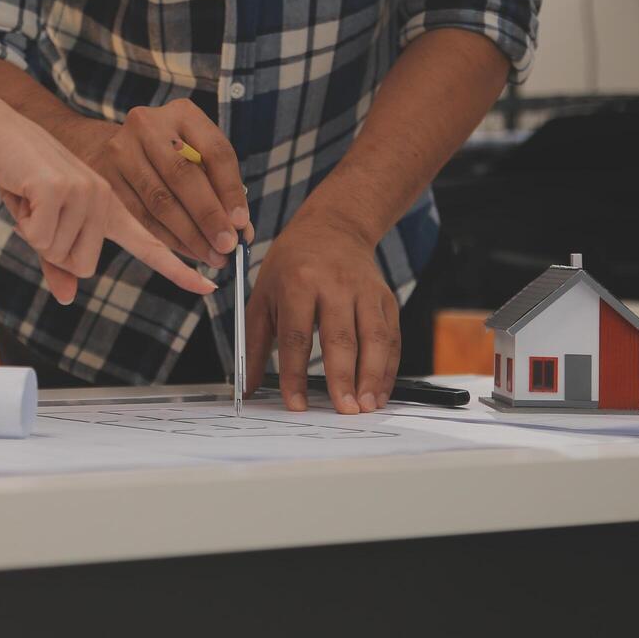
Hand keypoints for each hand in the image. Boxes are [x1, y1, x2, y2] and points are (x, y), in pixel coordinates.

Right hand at [0, 86, 215, 303]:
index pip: (150, 242)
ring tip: (29, 200)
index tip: (208, 285)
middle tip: (38, 214)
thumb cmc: (21, 179)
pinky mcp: (59, 188)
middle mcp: (104, 198)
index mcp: (108, 206)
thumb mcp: (42, 224)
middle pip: (85, 265)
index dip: (177, 268)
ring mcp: (85, 190)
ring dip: (36, 234)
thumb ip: (58, 262)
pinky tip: (22, 194)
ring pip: (62, 254)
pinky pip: (39, 238)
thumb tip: (68, 297)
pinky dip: (23, 223)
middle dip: (53, 250)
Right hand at [66, 100, 251, 267]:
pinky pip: (142, 214)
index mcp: (182, 113)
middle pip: (184, 175)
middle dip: (209, 216)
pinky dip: (168, 237)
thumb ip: (219, 185)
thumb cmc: (167, 154)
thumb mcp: (196, 152)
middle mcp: (149, 125)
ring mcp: (122, 149)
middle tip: (227, 246)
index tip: (241, 223)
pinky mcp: (105, 175)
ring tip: (212, 256)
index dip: (230, 190)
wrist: (104, 145)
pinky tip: (188, 251)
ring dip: (190, 234)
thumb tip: (242, 231)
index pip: (214, 151)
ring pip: (160, 200)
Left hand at [244, 207, 399, 414]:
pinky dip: (388, 367)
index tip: (296, 405)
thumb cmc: (291, 266)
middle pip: (340, 337)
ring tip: (366, 407)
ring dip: (373, 376)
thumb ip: (255, 343)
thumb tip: (247, 386)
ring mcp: (365, 291)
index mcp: (298, 283)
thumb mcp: (262, 295)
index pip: (296, 335)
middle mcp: (335, 285)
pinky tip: (380, 391)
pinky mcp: (385, 297)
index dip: (295, 374)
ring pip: (374, 337)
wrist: (333, 227)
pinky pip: (391, 336)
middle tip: (344, 410)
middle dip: (343, 377)